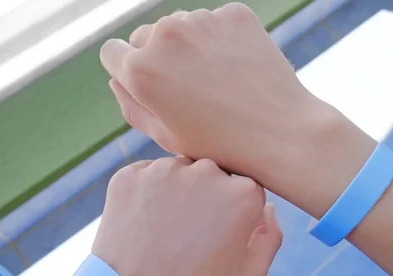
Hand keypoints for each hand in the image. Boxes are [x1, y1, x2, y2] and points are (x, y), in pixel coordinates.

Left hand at [92, 157, 281, 275]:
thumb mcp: (249, 275)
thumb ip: (270, 235)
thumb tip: (267, 207)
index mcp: (242, 193)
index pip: (245, 187)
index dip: (233, 211)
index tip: (218, 233)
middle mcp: (205, 171)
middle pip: (212, 173)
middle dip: (206, 196)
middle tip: (189, 233)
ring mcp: (164, 170)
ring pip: (178, 171)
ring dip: (176, 191)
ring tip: (164, 230)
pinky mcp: (130, 175)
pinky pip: (145, 176)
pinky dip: (145, 194)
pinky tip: (143, 224)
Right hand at [100, 3, 375, 217]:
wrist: (281, 133)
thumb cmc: (218, 144)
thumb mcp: (164, 136)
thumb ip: (131, 105)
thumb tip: (117, 77)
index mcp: (140, 69)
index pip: (111, 52)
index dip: (126, 71)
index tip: (147, 85)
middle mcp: (165, 35)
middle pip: (144, 36)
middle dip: (156, 57)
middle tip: (185, 88)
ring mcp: (201, 20)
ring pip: (179, 26)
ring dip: (187, 46)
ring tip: (213, 81)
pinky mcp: (234, 14)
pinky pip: (213, 21)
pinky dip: (219, 39)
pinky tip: (235, 68)